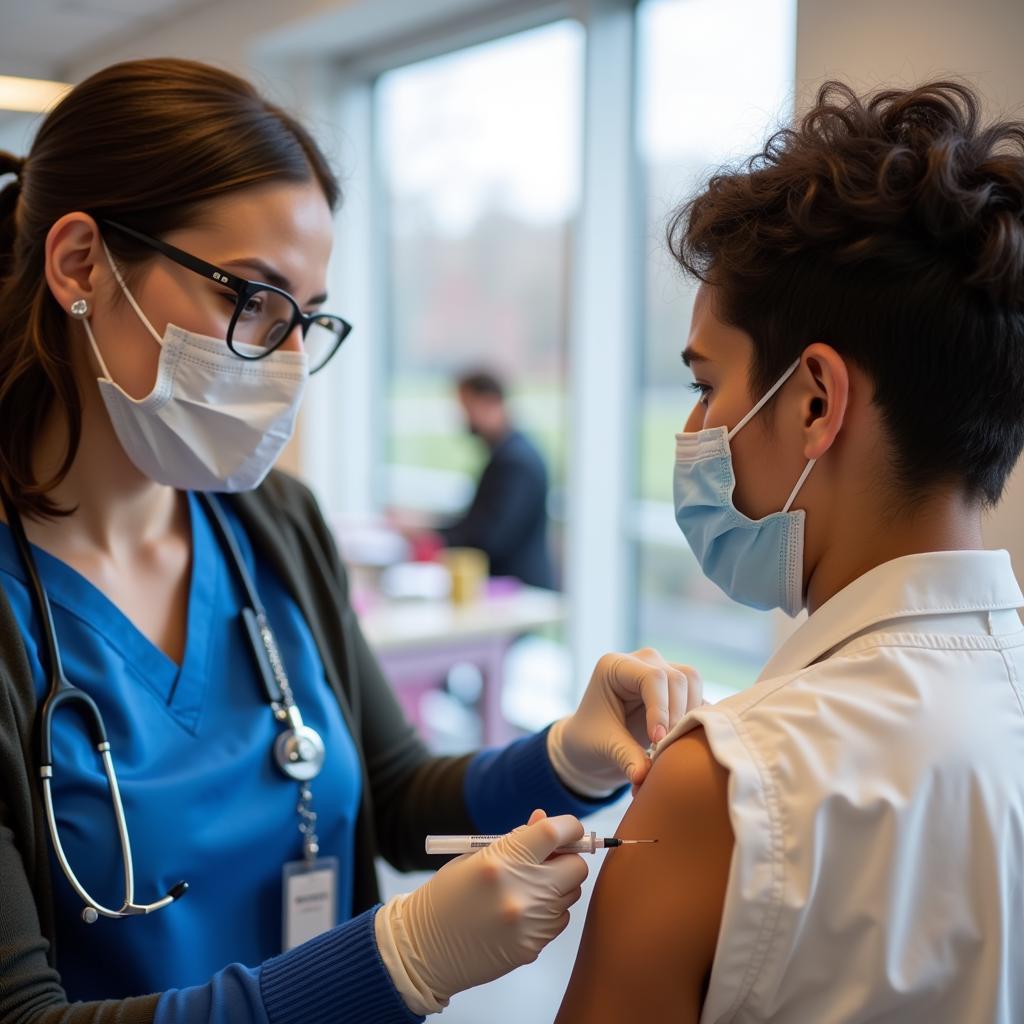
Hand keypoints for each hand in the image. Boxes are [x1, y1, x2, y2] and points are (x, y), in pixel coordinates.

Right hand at [374, 810, 587, 1014]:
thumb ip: (514, 840)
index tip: (569, 829)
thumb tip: (544, 820)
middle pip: (576, 866)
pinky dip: (550, 911)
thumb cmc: (446, 896)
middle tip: (551, 860)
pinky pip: (560, 919)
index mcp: (500, 860)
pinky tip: (523, 912)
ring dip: (558, 886)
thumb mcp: (473, 857)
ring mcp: (529, 922)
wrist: (424, 949)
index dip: (569, 826)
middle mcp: (520, 891)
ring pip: (571, 894)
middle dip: (568, 859)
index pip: (554, 832)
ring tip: (528, 888)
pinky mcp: (533, 946)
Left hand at [548, 648, 702, 796]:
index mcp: (616, 666)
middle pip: (678, 677)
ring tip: (673, 743)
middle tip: (666, 746)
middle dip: (677, 714)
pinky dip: (695, 718)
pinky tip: (684, 740)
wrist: (593, 743)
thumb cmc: (591, 739)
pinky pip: (697, 696)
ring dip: (689, 715)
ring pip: (692, 682)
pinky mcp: (675, 688)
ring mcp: (661, 669)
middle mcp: (641, 661)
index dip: (660, 709)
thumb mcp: (604, 747)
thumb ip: (626, 757)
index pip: (652, 677)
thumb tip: (643, 776)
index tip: (657, 741)